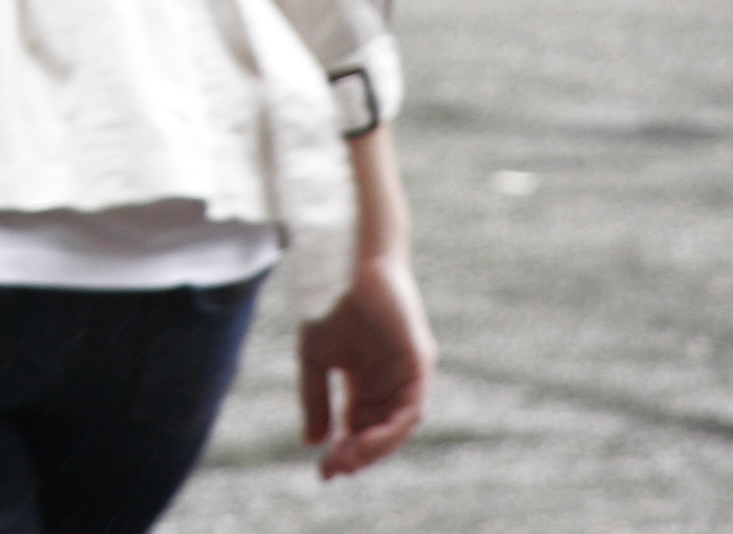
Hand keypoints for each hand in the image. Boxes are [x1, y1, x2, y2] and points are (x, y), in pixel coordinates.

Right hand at [298, 248, 433, 478]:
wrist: (346, 262)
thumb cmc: (331, 304)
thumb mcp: (316, 359)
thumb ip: (316, 400)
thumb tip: (313, 443)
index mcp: (369, 382)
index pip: (361, 429)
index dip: (345, 452)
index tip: (323, 470)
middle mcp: (392, 382)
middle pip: (381, 432)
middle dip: (359, 455)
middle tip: (334, 468)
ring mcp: (408, 373)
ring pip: (400, 426)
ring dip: (377, 447)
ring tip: (350, 458)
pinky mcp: (420, 361)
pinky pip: (413, 406)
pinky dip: (395, 428)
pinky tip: (371, 439)